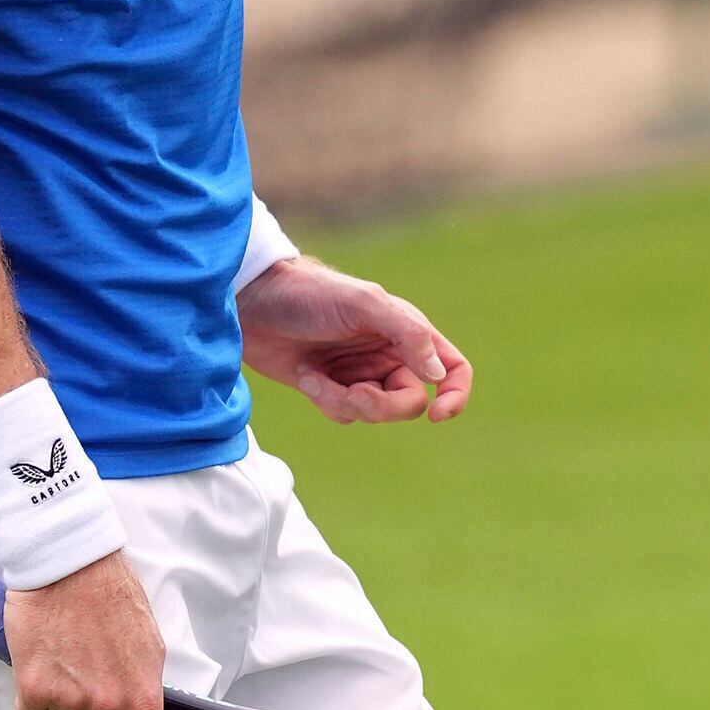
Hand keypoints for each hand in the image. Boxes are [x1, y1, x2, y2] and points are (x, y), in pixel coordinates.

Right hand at [4, 551, 168, 709]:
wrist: (71, 565)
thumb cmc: (111, 600)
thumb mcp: (147, 652)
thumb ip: (140, 697)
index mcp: (143, 699)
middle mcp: (109, 707)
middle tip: (79, 709)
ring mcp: (70, 701)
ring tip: (66, 668)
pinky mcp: (34, 689)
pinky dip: (31, 696)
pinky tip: (44, 663)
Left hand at [241, 255, 474, 424]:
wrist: (254, 304)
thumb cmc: (310, 294)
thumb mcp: (363, 304)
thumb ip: (407, 333)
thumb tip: (437, 376)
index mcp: (408, 331)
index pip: (453, 369)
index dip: (455, 395)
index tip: (438, 415)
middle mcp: (390, 356)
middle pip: (411, 401)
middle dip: (382, 405)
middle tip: (355, 394)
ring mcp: (361, 375)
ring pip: (376, 413)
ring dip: (346, 402)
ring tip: (315, 377)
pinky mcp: (332, 389)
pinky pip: (345, 415)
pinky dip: (327, 402)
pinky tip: (305, 376)